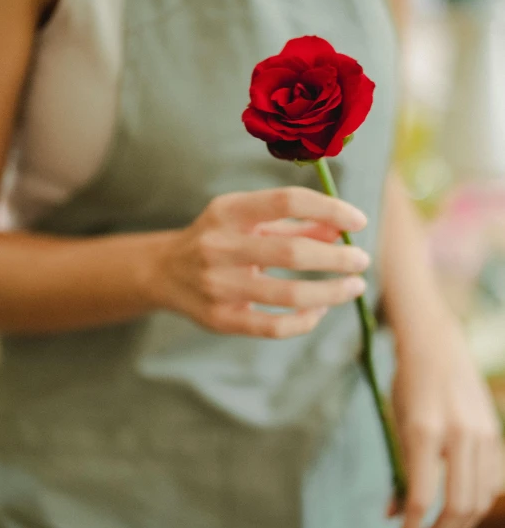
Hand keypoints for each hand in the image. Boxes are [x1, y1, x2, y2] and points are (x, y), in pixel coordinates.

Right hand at [152, 187, 369, 337]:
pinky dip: (305, 320)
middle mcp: (219, 246)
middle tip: (362, 260)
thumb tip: (343, 231)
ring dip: (331, 292)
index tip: (358, 221)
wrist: (164, 271)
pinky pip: (273, 326)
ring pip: (288, 294)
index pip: (286, 201)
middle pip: (292, 252)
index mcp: (227, 211)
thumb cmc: (220, 239)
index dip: (329, 209)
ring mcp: (217, 286)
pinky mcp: (220, 319)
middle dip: (337, 258)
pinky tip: (320, 310)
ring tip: (354, 287)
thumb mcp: (249, 221)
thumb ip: (295, 225)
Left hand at [392, 309, 502, 527]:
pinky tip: (459, 507)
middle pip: (455, 508)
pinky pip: (492, 483)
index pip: (419, 499)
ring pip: (478, 501)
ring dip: (458, 526)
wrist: (437, 345)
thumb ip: (399, 468)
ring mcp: (481, 435)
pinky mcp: (495, 435)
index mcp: (424, 432)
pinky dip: (476, 504)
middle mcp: (457, 435)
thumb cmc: (408, 384)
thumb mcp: (396, 423)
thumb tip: (394, 513)